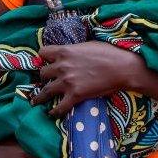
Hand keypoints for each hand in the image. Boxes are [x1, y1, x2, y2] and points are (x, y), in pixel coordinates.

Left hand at [32, 41, 147, 116]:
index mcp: (65, 51)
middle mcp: (62, 66)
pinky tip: (52, 112)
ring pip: (45, 91)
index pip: (42, 53)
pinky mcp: (75, 95)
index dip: (44, 58)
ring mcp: (67, 82)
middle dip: (45, 77)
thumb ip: (74, 49)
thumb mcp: (88, 44)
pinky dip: (54, 111)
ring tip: (36, 101)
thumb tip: (71, 52)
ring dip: (40, 97)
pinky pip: (59, 107)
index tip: (46, 62)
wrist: (122, 67)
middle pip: (42, 73)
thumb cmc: (109, 52)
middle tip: (48, 81)